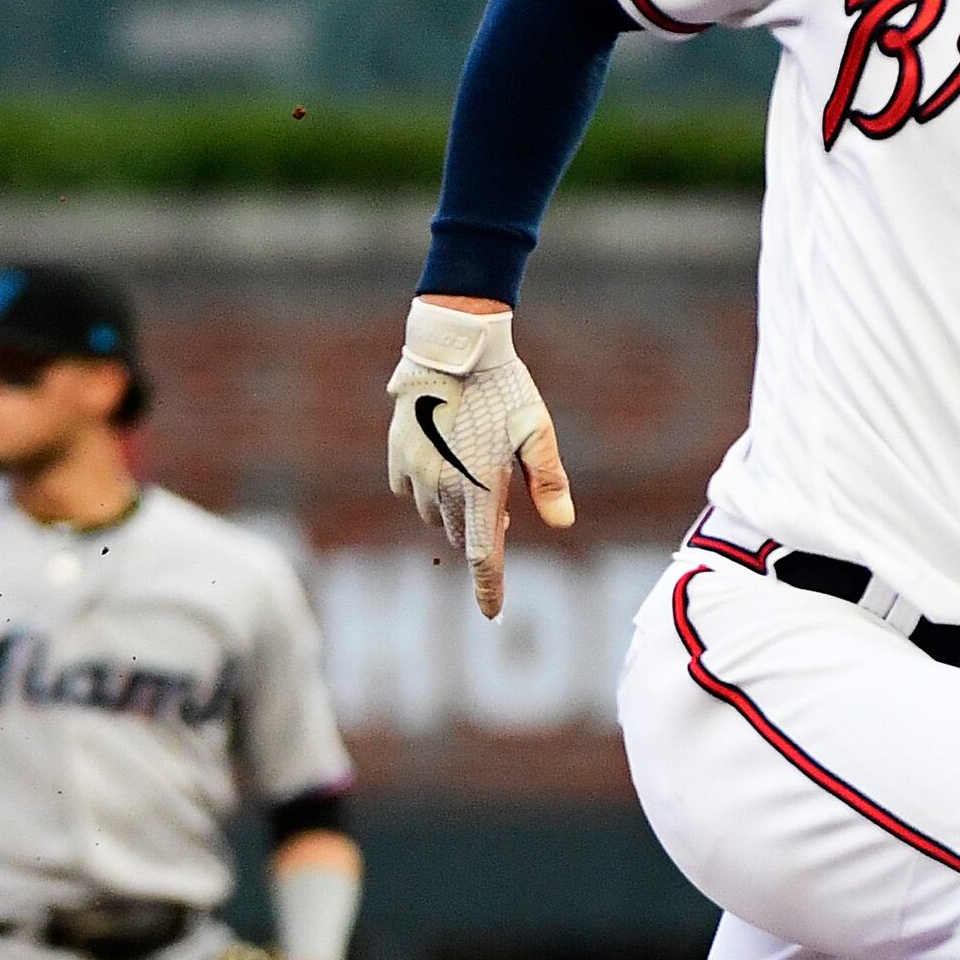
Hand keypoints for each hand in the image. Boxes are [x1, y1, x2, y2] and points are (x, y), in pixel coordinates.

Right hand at [384, 295, 574, 618]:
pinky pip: (406, 488)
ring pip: (431, 514)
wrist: (453, 345)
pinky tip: (440, 458)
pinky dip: (423, 486)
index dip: (488, 590)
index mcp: (480, 489)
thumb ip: (549, 479)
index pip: (482, 557)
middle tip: (500, 494)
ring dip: (450, 508)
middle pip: (460, 534)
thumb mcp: (537, 430)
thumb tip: (562, 523)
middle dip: (478, 527)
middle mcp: (442, 488)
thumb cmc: (504, 387)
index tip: (492, 614)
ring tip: (471, 471)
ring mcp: (415, 472)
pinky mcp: (397, 453)